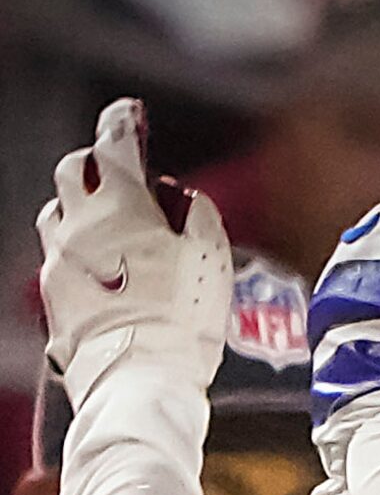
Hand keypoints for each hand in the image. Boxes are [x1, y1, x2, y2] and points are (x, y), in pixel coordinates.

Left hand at [36, 98, 231, 407]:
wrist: (139, 377)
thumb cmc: (180, 318)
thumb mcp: (211, 257)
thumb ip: (195, 215)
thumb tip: (182, 200)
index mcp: (119, 206)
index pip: (114, 143)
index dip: (123, 123)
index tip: (129, 117)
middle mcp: (78, 226)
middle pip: (72, 171)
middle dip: (95, 166)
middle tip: (120, 175)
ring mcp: (58, 261)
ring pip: (57, 214)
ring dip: (80, 210)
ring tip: (110, 227)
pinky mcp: (52, 296)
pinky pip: (59, 259)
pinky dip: (80, 254)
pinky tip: (106, 273)